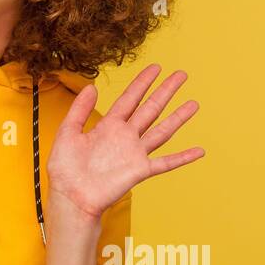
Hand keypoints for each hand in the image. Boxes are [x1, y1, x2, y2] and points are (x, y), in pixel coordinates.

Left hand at [46, 63, 203, 223]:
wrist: (70, 197)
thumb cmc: (65, 169)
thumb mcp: (67, 132)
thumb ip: (79, 110)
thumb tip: (92, 86)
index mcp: (108, 126)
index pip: (130, 99)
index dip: (142, 83)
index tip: (156, 67)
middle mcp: (125, 136)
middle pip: (150, 108)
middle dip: (165, 91)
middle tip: (181, 74)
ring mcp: (134, 153)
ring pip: (162, 131)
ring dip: (178, 118)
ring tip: (194, 104)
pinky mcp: (140, 171)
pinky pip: (165, 163)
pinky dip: (183, 157)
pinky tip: (199, 151)